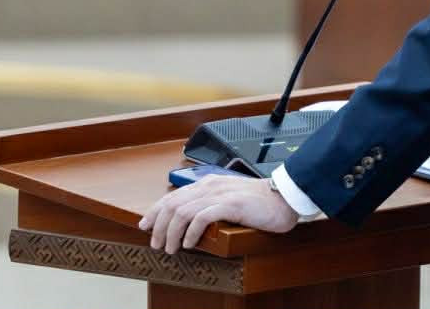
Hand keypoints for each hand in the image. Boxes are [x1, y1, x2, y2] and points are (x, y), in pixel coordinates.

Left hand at [138, 175, 298, 254]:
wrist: (284, 197)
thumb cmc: (259, 201)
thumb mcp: (229, 198)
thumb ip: (210, 203)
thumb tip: (190, 220)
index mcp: (209, 182)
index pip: (173, 195)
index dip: (155, 211)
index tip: (146, 225)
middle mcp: (211, 185)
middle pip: (173, 203)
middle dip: (158, 225)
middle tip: (155, 243)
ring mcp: (220, 194)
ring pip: (183, 211)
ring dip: (171, 232)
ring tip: (169, 247)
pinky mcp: (231, 205)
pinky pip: (202, 217)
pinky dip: (191, 232)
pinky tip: (188, 243)